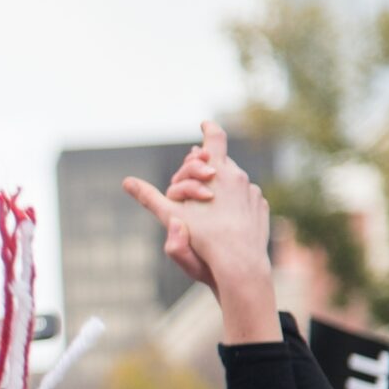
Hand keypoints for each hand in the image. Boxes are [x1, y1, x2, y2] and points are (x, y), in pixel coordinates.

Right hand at [123, 122, 276, 342]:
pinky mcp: (261, 208)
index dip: (209, 128)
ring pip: (235, 180)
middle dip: (207, 166)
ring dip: (221, 185)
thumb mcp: (170, 216)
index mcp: (218, 172)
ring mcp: (253, 192)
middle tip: (196, 175)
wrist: (240, 265)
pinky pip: (246, 197)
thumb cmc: (204, 241)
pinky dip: (235, 200)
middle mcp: (239, 177)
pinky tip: (227, 217)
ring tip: (208, 201)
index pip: (214, 139)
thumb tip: (127, 182)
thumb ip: (149, 197)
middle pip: (222, 161)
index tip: (205, 123)